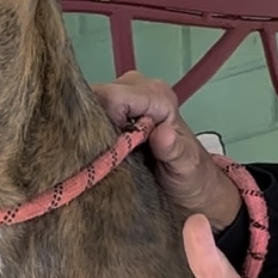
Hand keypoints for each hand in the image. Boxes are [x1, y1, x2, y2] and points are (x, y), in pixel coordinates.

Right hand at [93, 71, 240, 229]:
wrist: (192, 187)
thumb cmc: (192, 176)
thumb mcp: (186, 167)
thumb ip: (174, 150)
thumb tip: (163, 134)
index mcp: (157, 96)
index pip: (111, 97)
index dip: (101, 122)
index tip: (105, 151)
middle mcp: (136, 90)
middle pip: (94, 98)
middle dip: (88, 127)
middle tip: (97, 158)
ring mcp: (122, 100)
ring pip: (87, 107)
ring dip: (86, 133)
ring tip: (95, 158)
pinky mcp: (111, 114)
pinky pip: (88, 117)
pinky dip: (86, 136)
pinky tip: (92, 155)